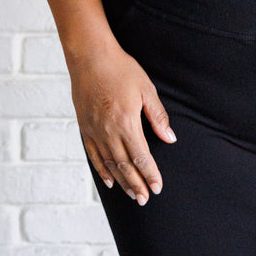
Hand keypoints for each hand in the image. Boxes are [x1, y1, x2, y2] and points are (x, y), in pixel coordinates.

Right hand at [70, 36, 175, 204]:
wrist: (89, 56)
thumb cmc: (120, 69)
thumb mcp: (146, 90)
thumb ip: (158, 117)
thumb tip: (170, 139)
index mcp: (126, 122)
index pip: (141, 157)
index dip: (150, 174)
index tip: (158, 187)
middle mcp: (108, 131)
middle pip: (124, 166)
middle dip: (137, 184)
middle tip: (146, 199)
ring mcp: (94, 130)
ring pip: (109, 164)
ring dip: (122, 181)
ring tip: (133, 195)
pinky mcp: (84, 127)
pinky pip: (93, 155)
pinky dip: (102, 170)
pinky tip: (109, 181)